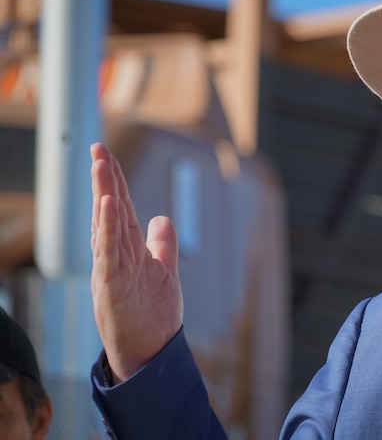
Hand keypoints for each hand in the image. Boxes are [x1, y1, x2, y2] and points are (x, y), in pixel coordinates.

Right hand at [90, 142, 182, 381]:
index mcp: (129, 250)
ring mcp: (112, 268)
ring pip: (107, 224)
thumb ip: (163, 245)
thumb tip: (163, 218)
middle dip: (105, 178)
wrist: (149, 353)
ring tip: (100, 164)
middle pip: (111, 209)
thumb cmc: (152, 316)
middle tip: (98, 148)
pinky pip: (109, 251)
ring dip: (103, 193)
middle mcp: (116, 255)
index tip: (108, 156)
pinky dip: (107, 228)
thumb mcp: (163, 271)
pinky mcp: (112, 284)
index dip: (115, 182)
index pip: (121, 209)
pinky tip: (105, 205)